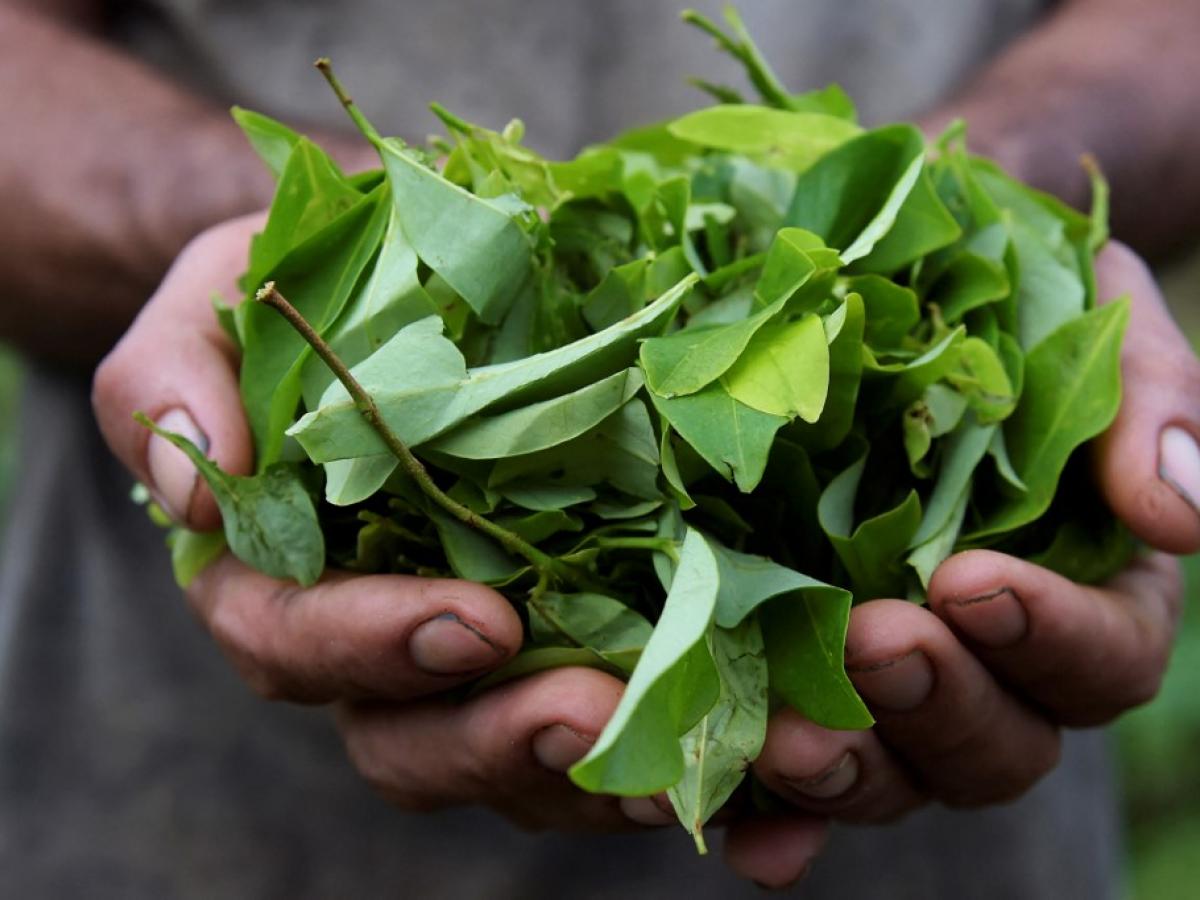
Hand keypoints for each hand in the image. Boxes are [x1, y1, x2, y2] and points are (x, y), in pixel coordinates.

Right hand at [90, 215, 645, 831]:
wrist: (416, 265)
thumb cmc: (310, 279)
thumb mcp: (223, 295)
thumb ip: (172, 379)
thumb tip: (192, 483)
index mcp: (285, 574)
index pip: (296, 645)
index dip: (372, 647)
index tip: (473, 622)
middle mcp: (383, 637)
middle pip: (416, 740)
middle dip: (499, 740)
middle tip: (590, 714)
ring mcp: (490, 650)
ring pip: (528, 760)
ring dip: (609, 775)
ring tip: (697, 760)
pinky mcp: (586, 635)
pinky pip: (625, 729)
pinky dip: (692, 771)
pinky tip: (769, 793)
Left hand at [723, 242, 1196, 887]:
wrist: (869, 266)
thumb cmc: (990, 282)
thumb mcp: (1083, 300)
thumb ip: (1147, 395)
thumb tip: (1182, 520)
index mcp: (1082, 582)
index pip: (1102, 658)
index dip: (1051, 636)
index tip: (973, 581)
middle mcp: (990, 656)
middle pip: (998, 741)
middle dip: (939, 704)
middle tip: (876, 643)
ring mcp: (890, 680)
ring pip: (896, 774)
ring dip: (850, 772)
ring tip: (790, 738)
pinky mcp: (796, 678)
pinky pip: (793, 775)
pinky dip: (773, 813)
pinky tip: (744, 830)